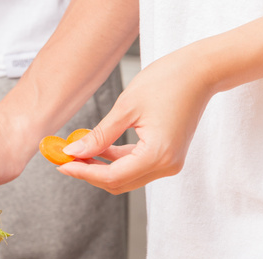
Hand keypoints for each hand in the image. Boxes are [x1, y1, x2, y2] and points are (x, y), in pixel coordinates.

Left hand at [58, 47, 215, 193]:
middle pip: (118, 183)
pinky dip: (116, 161)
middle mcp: (167, 166)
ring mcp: (170, 163)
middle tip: (66, 158)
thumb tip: (74, 152)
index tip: (61, 164)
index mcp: (158, 155)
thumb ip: (99, 136)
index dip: (83, 173)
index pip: (112, 176)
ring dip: (101, 168)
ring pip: (126, 178)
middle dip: (90, 173)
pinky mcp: (169, 156)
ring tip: (78, 152)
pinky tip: (99, 148)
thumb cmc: (168, 81)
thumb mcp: (126, 108)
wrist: (201, 71)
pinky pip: (136, 167)